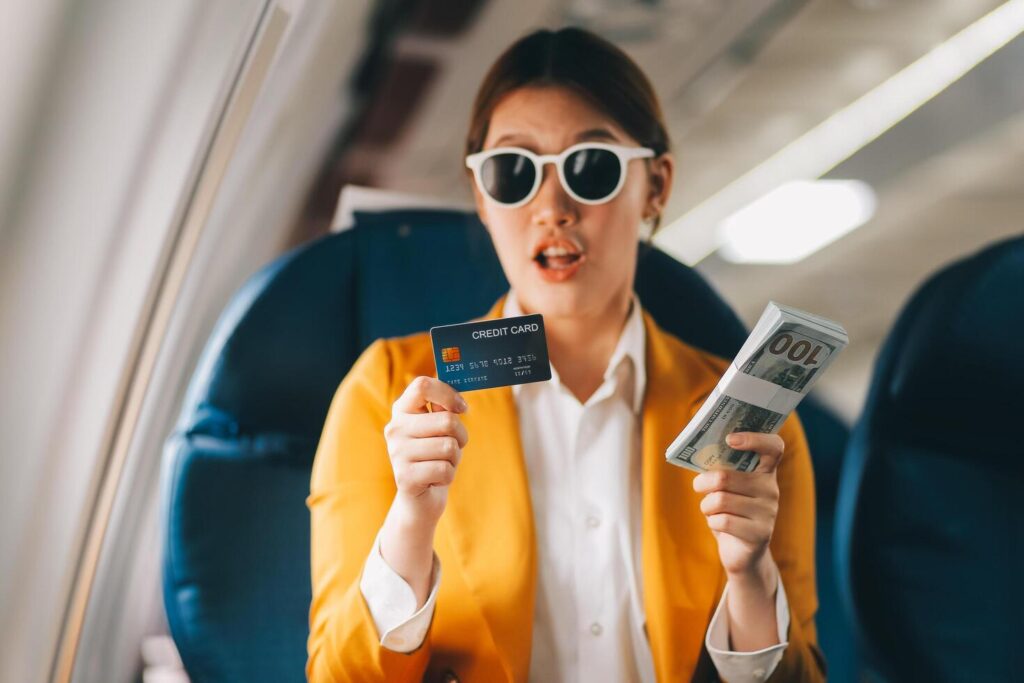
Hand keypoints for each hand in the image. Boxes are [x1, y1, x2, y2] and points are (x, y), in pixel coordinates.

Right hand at [384, 376, 468, 526]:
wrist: (419, 498)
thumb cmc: (434, 456)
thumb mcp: (438, 428)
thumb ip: (443, 409)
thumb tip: (457, 400)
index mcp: (402, 410)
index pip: (422, 386)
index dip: (448, 394)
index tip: (462, 408)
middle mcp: (395, 428)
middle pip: (446, 420)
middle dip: (460, 436)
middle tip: (452, 446)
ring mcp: (397, 453)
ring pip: (448, 447)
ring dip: (454, 458)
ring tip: (441, 463)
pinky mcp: (405, 477)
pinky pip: (445, 469)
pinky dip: (449, 476)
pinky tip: (435, 479)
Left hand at [693, 432, 783, 579]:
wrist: (743, 553)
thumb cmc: (730, 511)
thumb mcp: (726, 487)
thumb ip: (720, 469)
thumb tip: (698, 451)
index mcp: (765, 472)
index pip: (773, 447)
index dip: (754, 438)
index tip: (730, 439)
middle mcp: (771, 489)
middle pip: (725, 477)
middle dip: (703, 483)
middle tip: (699, 486)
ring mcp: (769, 512)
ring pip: (720, 500)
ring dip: (706, 506)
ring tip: (711, 510)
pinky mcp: (760, 534)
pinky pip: (722, 521)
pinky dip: (712, 523)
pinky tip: (720, 525)